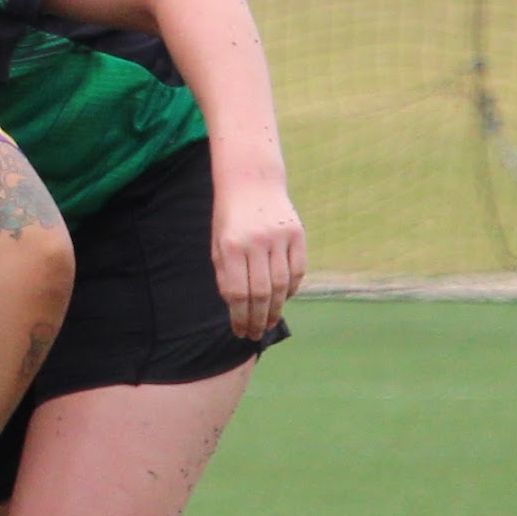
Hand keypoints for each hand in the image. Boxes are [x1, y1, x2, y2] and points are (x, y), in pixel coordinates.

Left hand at [210, 169, 304, 340]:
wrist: (251, 181)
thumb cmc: (230, 218)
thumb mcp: (218, 244)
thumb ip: (225, 275)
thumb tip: (236, 309)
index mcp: (231, 246)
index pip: (238, 293)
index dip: (240, 317)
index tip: (240, 332)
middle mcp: (256, 242)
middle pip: (262, 293)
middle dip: (258, 319)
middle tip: (255, 334)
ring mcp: (279, 236)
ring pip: (281, 284)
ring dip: (276, 308)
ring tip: (269, 322)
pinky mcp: (297, 233)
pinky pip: (298, 270)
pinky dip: (292, 288)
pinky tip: (283, 299)